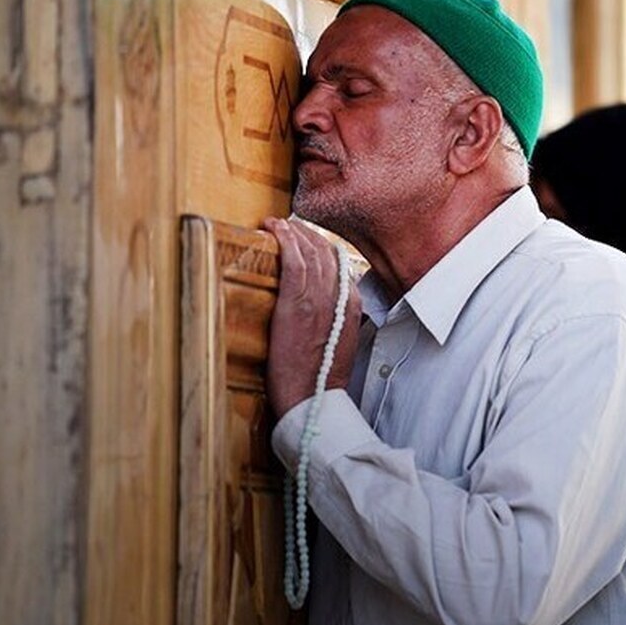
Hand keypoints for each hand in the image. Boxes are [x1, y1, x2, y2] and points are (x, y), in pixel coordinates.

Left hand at [261, 217, 361, 417]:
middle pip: (326, 251)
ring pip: (310, 250)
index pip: (340, 263)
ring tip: (277, 224)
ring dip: (292, 231)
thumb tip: (327, 309)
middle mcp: (340, 297)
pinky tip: (273, 228)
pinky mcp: (296, 303)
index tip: (306, 239)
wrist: (312, 399)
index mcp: (352, 306)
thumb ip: (338, 319)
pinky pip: (294, 260)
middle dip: (306, 233)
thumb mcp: (340, 343)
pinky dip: (284, 238)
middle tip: (287, 227)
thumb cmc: (319, 377)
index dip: (321, 245)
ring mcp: (318, 298)